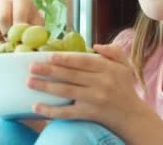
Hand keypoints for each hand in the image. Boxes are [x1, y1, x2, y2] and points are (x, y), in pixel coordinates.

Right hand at [0, 0, 43, 41]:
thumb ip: (35, 32)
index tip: (20, 41)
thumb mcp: (36, 27)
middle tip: (11, 43)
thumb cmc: (29, 26)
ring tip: (1, 41)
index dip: (18, 30)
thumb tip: (29, 41)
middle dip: (6, 35)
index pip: (19, 14)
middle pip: (2, 18)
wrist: (18, 26)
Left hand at [26, 44, 144, 129]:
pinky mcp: (90, 114)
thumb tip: (95, 45)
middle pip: (71, 76)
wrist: (133, 117)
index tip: (49, 56)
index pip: (84, 62)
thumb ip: (113, 51)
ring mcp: (95, 100)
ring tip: (29, 82)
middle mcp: (102, 84)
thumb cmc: (125, 87)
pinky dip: (51, 110)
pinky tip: (36, 106)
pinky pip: (68, 113)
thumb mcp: (125, 66)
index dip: (66, 59)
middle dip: (49, 71)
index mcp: (108, 69)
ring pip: (67, 92)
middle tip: (31, 67)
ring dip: (46, 87)